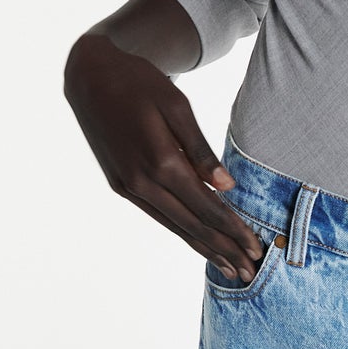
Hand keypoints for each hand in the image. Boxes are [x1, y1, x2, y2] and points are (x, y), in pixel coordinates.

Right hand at [63, 31, 264, 282]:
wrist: (90, 76)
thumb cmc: (140, 83)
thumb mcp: (177, 105)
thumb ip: (200, 150)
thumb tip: (226, 187)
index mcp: (161, 161)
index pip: (207, 208)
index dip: (234, 231)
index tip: (257, 248)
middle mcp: (142, 182)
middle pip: (193, 226)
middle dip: (225, 250)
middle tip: (251, 272)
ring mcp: (129, 187)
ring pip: (174, 226)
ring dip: (204, 249)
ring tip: (230, 268)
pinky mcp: (121, 185)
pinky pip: (158, 216)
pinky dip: (182, 232)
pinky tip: (198, 243)